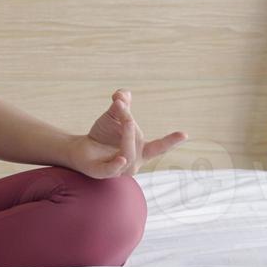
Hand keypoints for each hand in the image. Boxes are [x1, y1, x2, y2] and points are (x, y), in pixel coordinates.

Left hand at [68, 89, 186, 178]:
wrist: (80, 148)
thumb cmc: (102, 134)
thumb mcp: (114, 116)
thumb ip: (121, 104)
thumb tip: (122, 93)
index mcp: (141, 151)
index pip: (159, 147)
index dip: (171, 141)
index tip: (185, 134)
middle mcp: (133, 163)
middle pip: (138, 145)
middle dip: (132, 126)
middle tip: (123, 108)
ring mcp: (119, 170)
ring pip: (127, 154)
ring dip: (126, 136)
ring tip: (125, 120)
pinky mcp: (101, 172)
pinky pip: (111, 170)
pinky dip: (117, 165)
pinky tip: (122, 159)